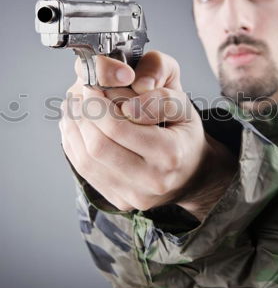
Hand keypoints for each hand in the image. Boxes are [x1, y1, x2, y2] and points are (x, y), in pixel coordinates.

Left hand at [59, 52, 235, 217]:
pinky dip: (75, 146)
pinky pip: (86, 173)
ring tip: (74, 108)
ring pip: (86, 162)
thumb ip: (159, 97)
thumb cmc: (184, 133)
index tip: (91, 86)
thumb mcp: (184, 104)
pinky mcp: (121, 201)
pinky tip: (76, 127)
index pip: (117, 127)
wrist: (193, 172)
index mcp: (170, 153)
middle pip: (97, 147)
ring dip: (73, 130)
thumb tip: (126, 107)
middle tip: (79, 96)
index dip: (96, 104)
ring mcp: (134, 196)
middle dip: (82, 117)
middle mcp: (152, 180)